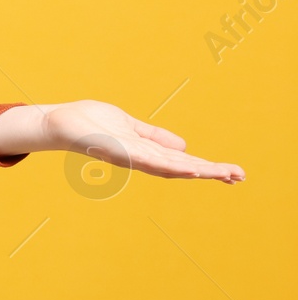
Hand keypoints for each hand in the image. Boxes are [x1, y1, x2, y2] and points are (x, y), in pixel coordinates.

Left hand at [42, 99, 244, 183]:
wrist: (59, 123)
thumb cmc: (91, 124)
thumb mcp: (131, 127)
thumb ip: (155, 137)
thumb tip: (185, 147)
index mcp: (145, 152)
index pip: (183, 162)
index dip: (208, 167)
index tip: (234, 173)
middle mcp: (140, 159)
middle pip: (181, 167)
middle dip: (210, 172)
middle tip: (240, 176)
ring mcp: (129, 156)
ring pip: (168, 166)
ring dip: (196, 170)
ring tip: (222, 174)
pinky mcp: (116, 150)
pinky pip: (145, 159)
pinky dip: (167, 165)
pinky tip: (187, 168)